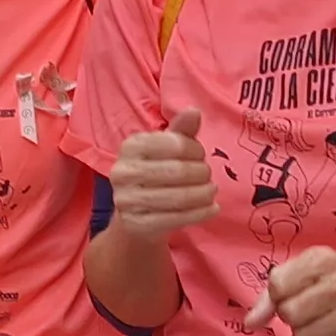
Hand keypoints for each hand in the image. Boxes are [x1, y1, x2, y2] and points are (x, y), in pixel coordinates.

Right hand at [106, 108, 215, 240]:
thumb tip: (194, 111)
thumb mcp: (167, 149)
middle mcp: (123, 172)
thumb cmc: (156, 173)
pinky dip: (201, 213)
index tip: (200, 155)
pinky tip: (212, 208)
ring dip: (204, 194)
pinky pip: (177, 219)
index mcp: (131, 146)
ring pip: (179, 197)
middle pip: (178, 171)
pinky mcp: (137, 225)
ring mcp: (127, 201)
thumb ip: (182, 130)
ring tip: (211, 191)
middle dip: (201, 173)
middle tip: (207, 175)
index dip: (195, 149)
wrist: (135, 215)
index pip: (174, 144)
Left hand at [242, 246, 335, 335]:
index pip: (278, 287)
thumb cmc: (327, 278)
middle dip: (289, 315)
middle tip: (301, 310)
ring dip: (303, 333)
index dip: (277, 295)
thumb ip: (269, 295)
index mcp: (322, 260)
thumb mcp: (298, 272)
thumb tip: (250, 323)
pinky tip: (328, 331)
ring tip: (315, 320)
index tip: (288, 293)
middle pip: (290, 314)